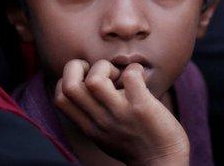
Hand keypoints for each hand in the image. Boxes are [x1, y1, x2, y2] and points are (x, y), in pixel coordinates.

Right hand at [54, 59, 188, 165]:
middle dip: (79, 66)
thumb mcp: (104, 133)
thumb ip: (93, 114)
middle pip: (69, 86)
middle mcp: (99, 120)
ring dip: (106, 67)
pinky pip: (130, 77)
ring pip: (94, 80)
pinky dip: (134, 69)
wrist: (163, 163)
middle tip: (99, 72)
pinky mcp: (141, 107)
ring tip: (120, 75)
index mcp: (89, 126)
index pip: (59, 97)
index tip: (86, 77)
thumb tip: (90, 86)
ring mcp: (119, 114)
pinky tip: (140, 76)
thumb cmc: (136, 144)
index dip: (67, 78)